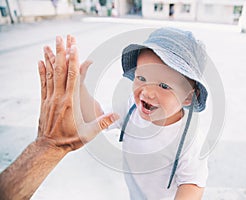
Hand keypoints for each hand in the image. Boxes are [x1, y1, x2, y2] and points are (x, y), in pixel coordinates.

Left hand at [38, 36, 117, 151]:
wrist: (48, 147)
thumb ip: (103, 123)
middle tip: (63, 38)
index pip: (73, 77)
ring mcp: (50, 98)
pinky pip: (43, 82)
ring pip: (50, 73)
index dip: (74, 60)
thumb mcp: (88, 133)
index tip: (75, 47)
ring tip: (50, 44)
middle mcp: (58, 97)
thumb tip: (116, 115)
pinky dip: (42, 70)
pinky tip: (41, 61)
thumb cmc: (68, 140)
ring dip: (51, 58)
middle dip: (62, 52)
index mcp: (70, 102)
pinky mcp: (44, 101)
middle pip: (61, 70)